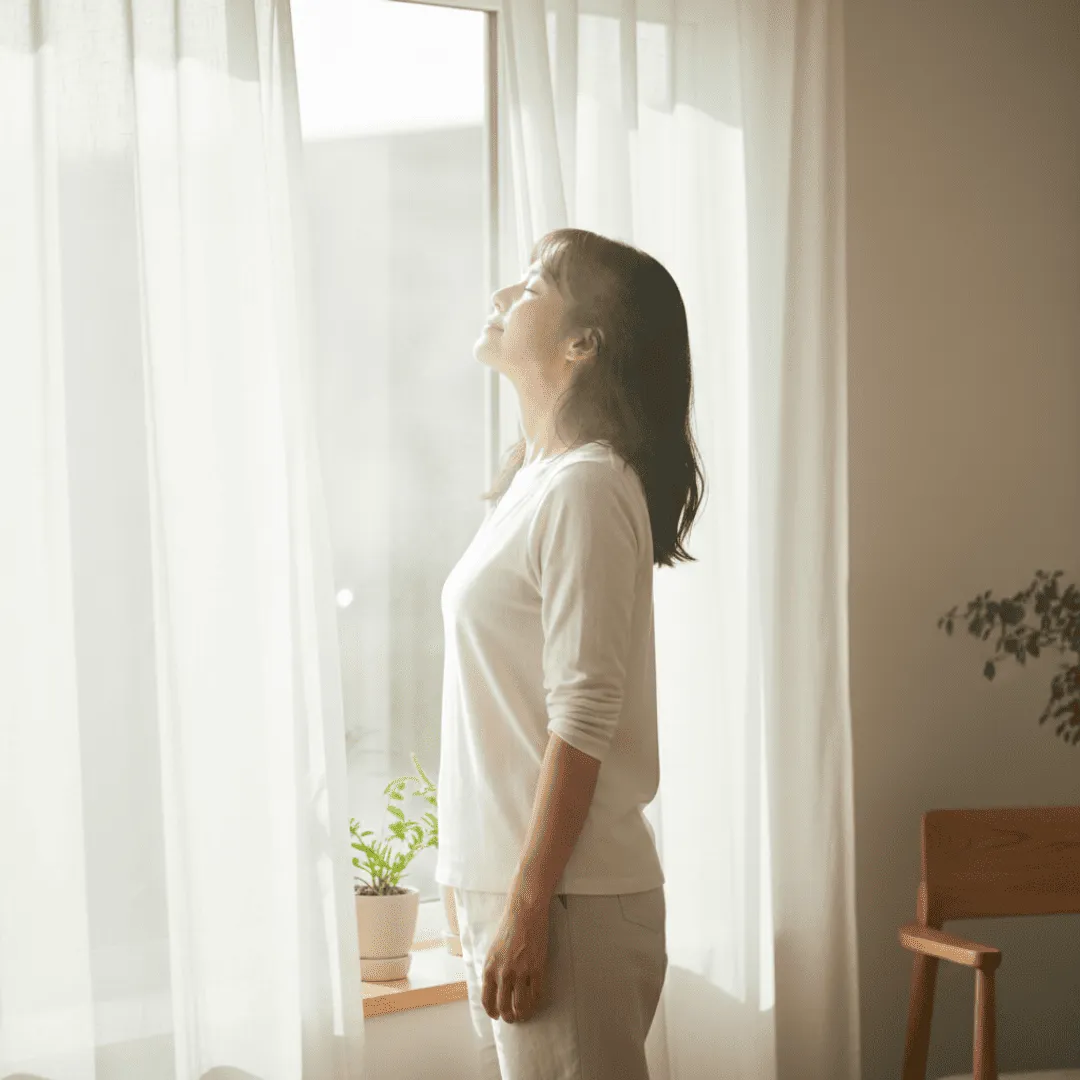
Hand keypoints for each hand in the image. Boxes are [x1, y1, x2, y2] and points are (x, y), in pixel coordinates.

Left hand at [482, 891, 550, 1023]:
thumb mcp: (492, 951)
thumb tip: (494, 988)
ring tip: (523, 1015)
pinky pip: (536, 994)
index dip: (492, 1011)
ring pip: (520, 1005)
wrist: (524, 914)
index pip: (487, 1000)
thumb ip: (492, 970)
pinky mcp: (537, 969)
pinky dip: (535, 1003)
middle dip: (507, 1017)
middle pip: (503, 1006)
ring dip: (521, 1014)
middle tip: (511, 1018)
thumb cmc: (508, 928)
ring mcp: (521, 973)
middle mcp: (503, 974)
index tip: (496, 1015)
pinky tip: (534, 1004)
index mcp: (489, 968)